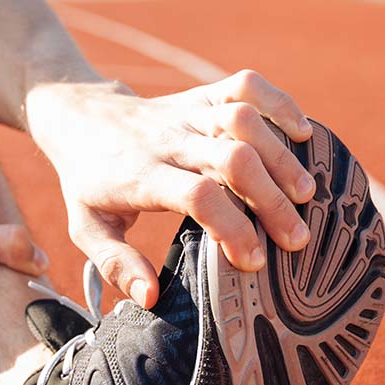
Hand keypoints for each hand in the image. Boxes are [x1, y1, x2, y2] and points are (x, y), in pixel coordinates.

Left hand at [28, 70, 314, 308]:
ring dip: (281, 155)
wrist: (78, 119)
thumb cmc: (89, 180)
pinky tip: (302, 134)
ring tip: (305, 193)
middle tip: (296, 237)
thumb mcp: (87, 227)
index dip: (232, 228)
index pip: (197, 196)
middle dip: (270, 200)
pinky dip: (279, 104)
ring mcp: (185, 112)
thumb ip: (115, 263)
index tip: (252, 261)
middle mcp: (167, 139)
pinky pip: (244, 86)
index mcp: (141, 175)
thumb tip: (150, 297)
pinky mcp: (199, 95)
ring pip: (242, 120)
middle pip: (232, 159)